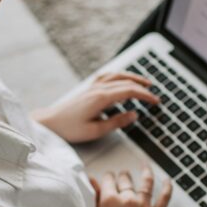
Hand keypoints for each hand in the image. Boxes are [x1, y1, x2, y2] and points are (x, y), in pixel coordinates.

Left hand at [31, 72, 157, 143]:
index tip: (156, 101)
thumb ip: (117, 122)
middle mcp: (97, 88)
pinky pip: (108, 76)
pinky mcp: (88, 88)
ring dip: (133, 77)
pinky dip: (119, 76)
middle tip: (155, 94)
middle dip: (143, 87)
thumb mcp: (96, 130)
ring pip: (117, 76)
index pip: (129, 91)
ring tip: (145, 82)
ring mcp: (92, 86)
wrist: (50, 122)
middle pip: (126, 82)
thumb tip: (134, 115)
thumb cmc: (70, 128)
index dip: (145, 95)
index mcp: (101, 98)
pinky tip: (123, 78)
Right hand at [91, 167, 172, 206]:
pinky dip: (167, 187)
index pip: (109, 180)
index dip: (108, 178)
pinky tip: (167, 181)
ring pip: (146, 183)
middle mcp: (127, 199)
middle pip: (126, 180)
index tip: (109, 179)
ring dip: (145, 173)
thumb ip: (94, 198)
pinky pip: (164, 197)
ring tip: (145, 168)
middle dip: (123, 177)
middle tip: (123, 177)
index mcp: (109, 199)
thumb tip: (92, 180)